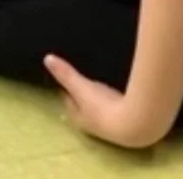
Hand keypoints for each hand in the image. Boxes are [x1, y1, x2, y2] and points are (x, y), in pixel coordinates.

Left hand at [44, 55, 169, 149]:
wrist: (135, 123)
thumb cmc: (102, 107)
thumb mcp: (81, 88)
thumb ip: (66, 74)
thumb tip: (46, 59)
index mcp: (79, 118)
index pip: (68, 101)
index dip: (65, 89)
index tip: (63, 76)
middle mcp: (93, 123)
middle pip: (84, 105)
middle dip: (82, 93)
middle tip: (80, 77)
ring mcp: (111, 123)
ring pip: (101, 106)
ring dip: (99, 96)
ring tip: (99, 81)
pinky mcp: (127, 118)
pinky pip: (117, 103)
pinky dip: (114, 96)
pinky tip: (119, 88)